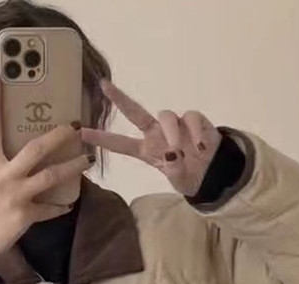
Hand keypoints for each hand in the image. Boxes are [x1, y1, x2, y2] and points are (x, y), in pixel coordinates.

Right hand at [0, 75, 89, 272]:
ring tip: (88, 159)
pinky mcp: (24, 216)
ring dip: (72, 167)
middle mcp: (2, 176)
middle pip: (34, 150)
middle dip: (57, 136)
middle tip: (75, 126)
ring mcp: (15, 196)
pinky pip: (49, 209)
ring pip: (49, 177)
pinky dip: (60, 206)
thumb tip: (9, 144)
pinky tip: (69, 203)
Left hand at [80, 79, 222, 195]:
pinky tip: (201, 147)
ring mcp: (175, 125)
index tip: (83, 133)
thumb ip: (175, 171)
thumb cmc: (191, 177)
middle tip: (104, 86)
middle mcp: (157, 134)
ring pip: (166, 116)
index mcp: (147, 151)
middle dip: (120, 99)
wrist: (215, 174)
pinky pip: (190, 118)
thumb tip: (172, 153)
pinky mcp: (194, 120)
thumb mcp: (180, 182)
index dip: (103, 139)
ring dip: (171, 132)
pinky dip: (194, 132)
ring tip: (182, 151)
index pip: (121, 144)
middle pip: (135, 113)